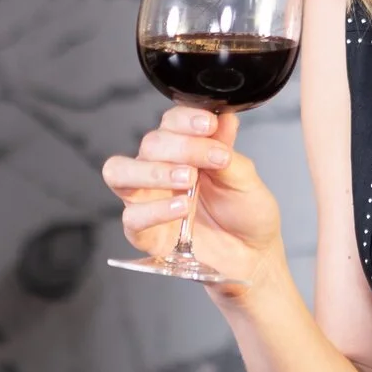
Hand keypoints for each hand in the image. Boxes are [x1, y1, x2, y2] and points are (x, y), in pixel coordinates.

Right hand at [102, 107, 285, 293]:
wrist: (253, 255)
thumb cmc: (246, 213)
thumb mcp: (244, 178)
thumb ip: (226, 150)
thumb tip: (224, 116)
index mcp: (183, 150)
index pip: (171, 122)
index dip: (186, 119)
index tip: (209, 125)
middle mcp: (159, 169)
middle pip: (149, 144)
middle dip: (181, 146)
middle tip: (212, 158)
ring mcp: (148, 200)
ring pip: (119, 172)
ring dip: (153, 171)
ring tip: (187, 179)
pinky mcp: (144, 233)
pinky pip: (132, 217)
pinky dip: (155, 210)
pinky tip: (181, 207)